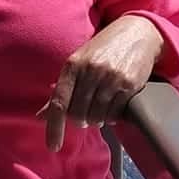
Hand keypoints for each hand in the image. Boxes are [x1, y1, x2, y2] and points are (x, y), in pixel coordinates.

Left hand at [39, 16, 163, 152]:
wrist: (138, 32)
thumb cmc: (104, 49)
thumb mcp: (79, 62)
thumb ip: (62, 90)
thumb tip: (40, 117)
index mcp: (73, 65)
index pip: (59, 103)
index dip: (54, 128)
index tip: (53, 147)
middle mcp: (91, 71)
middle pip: (78, 114)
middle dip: (80, 120)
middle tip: (86, 115)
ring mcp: (110, 78)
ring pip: (96, 117)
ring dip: (97, 119)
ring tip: (101, 107)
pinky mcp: (129, 84)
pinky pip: (115, 113)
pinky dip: (112, 116)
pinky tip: (114, 106)